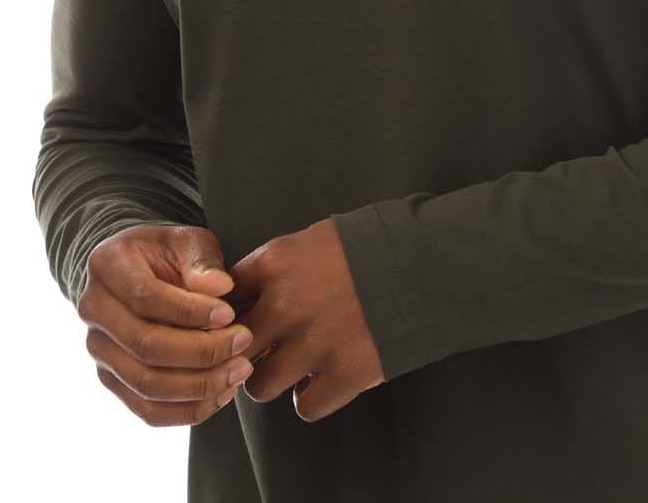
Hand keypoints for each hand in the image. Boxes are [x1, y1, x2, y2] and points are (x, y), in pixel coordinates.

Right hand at [77, 223, 258, 426]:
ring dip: (198, 386)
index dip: (190, 311)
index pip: (146, 297)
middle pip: (146, 346)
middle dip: (201, 351)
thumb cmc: (167, 253)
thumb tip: (221, 288)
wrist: (140, 270)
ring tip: (238, 372)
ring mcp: (99, 350)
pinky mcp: (112, 380)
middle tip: (243, 343)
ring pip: (146, 384)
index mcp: (108, 267)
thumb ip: (202, 262)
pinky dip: (186, 410)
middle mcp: (94, 311)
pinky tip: (220, 395)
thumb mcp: (186, 240)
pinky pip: (147, 410)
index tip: (230, 314)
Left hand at [226, 217, 385, 422]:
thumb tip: (243, 296)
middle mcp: (285, 303)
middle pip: (232, 347)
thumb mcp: (313, 240)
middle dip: (243, 354)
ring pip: (259, 386)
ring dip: (273, 380)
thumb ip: (276, 268)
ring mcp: (313, 342)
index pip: (221, 300)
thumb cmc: (370, 246)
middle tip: (260, 354)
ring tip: (294, 369)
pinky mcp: (343, 374)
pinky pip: (304, 407)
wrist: (427, 263)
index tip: (237, 324)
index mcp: (275, 263)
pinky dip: (311, 399)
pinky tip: (323, 381)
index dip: (226, 317)